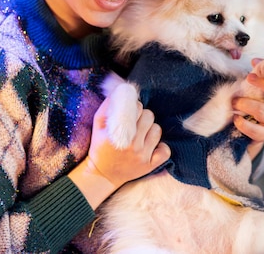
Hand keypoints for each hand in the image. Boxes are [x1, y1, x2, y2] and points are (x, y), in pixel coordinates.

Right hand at [69, 93, 169, 208]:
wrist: (102, 174)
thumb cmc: (100, 146)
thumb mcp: (97, 124)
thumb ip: (108, 105)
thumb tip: (121, 88)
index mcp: (118, 134)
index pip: (137, 108)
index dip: (135, 108)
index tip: (131, 113)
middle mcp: (132, 145)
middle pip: (149, 116)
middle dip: (143, 117)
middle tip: (136, 124)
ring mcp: (142, 156)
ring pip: (157, 130)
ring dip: (151, 130)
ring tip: (141, 135)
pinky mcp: (150, 165)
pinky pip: (166, 150)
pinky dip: (161, 147)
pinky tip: (152, 146)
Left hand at [232, 59, 263, 158]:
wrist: (253, 133)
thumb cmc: (255, 105)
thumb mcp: (256, 89)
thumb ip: (257, 74)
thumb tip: (254, 60)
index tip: (254, 66)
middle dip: (263, 84)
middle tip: (247, 78)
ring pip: (262, 111)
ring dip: (245, 104)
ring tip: (234, 102)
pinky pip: (254, 130)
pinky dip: (242, 123)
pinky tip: (236, 118)